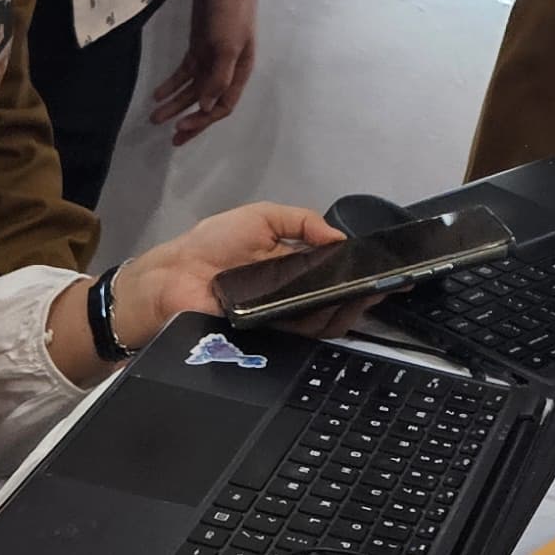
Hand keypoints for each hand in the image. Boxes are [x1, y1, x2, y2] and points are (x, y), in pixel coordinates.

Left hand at [48, 204, 351, 379]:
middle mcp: (290, 296)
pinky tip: (337, 307)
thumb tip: (338, 237)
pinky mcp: (271, 337)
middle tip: (380, 285)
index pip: (332, 275)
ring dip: (349, 308)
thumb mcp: (261, 218)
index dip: (357, 273)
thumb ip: (300, 221)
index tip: (381, 268)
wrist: (173, 278)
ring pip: (326, 321)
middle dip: (362, 295)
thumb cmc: (212, 245)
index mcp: (290, 268)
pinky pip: (303, 334)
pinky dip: (324, 322)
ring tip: (366, 294)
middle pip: (336, 301)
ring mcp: (282, 319)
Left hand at [150, 0, 260, 143]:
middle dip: (189, 120)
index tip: (180, 127)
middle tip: (171, 138)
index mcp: (239, 73)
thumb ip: (218, 77)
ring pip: (191, 90)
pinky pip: (183, 74)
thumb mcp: (229, 46)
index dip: (202, 120)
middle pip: (205, 103)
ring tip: (154, 118)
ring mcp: (210, 59)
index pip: (221, 106)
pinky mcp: (197, 49)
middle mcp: (225, 71)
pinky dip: (171, 85)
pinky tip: (157, 94)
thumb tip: (206, 107)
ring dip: (175, 104)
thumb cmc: (232, 14)